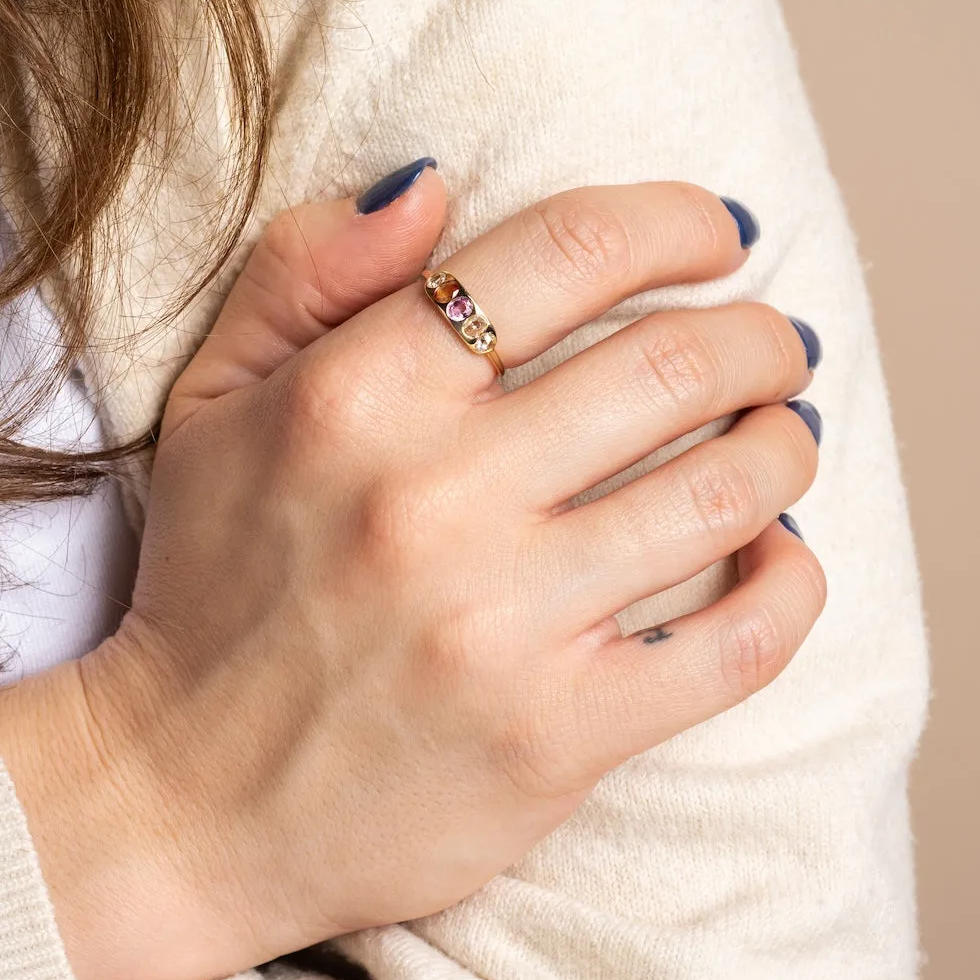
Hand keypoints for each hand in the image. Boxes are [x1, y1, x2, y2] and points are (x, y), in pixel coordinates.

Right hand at [0, 170, 824, 979]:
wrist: (189, 799)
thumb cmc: (210, 585)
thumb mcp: (212, 403)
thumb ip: (304, 270)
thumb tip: (431, 181)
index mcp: (356, 396)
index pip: (568, 252)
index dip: (675, 222)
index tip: (714, 235)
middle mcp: (436, 497)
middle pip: (676, 364)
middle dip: (760, 335)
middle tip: (772, 344)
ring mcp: (504, 623)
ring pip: (727, 493)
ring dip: (783, 444)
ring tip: (780, 433)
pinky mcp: (556, 735)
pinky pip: (736, 646)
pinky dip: (790, 585)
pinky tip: (781, 554)